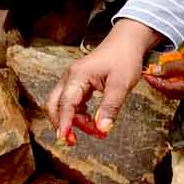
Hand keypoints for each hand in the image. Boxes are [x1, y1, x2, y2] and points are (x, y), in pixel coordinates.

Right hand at [45, 20, 159, 137]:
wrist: (127, 41)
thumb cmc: (124, 58)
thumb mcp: (121, 84)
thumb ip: (111, 107)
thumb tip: (103, 128)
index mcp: (78, 76)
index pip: (66, 103)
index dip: (64, 123)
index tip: (65, 138)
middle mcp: (70, 78)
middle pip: (55, 105)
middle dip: (62, 124)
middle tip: (74, 141)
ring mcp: (73, 80)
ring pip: (63, 105)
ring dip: (73, 121)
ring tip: (94, 131)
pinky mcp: (79, 84)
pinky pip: (72, 103)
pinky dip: (78, 115)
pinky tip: (92, 121)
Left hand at [143, 45, 183, 98]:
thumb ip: (176, 67)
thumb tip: (157, 71)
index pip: (170, 90)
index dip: (156, 82)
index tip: (147, 74)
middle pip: (171, 92)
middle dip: (159, 83)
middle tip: (150, 73)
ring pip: (176, 89)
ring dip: (166, 81)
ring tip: (159, 71)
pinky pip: (183, 85)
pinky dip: (175, 79)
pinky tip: (172, 70)